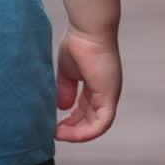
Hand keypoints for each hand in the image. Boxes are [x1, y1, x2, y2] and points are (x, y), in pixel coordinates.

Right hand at [55, 27, 121, 142]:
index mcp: (97, 85)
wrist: (88, 30)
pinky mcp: (109, 97)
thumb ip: (65, 89)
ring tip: (59, 134)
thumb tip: (62, 108)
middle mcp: (106, 93)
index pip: (86, 109)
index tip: (55, 125)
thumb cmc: (78, 43)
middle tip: (55, 133)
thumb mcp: (68, 71)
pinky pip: (101, 123)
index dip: (71, 119)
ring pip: (96, 125)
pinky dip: (86, 132)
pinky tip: (68, 132)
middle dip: (73, 129)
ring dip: (77, 133)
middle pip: (91, 120)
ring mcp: (109, 95)